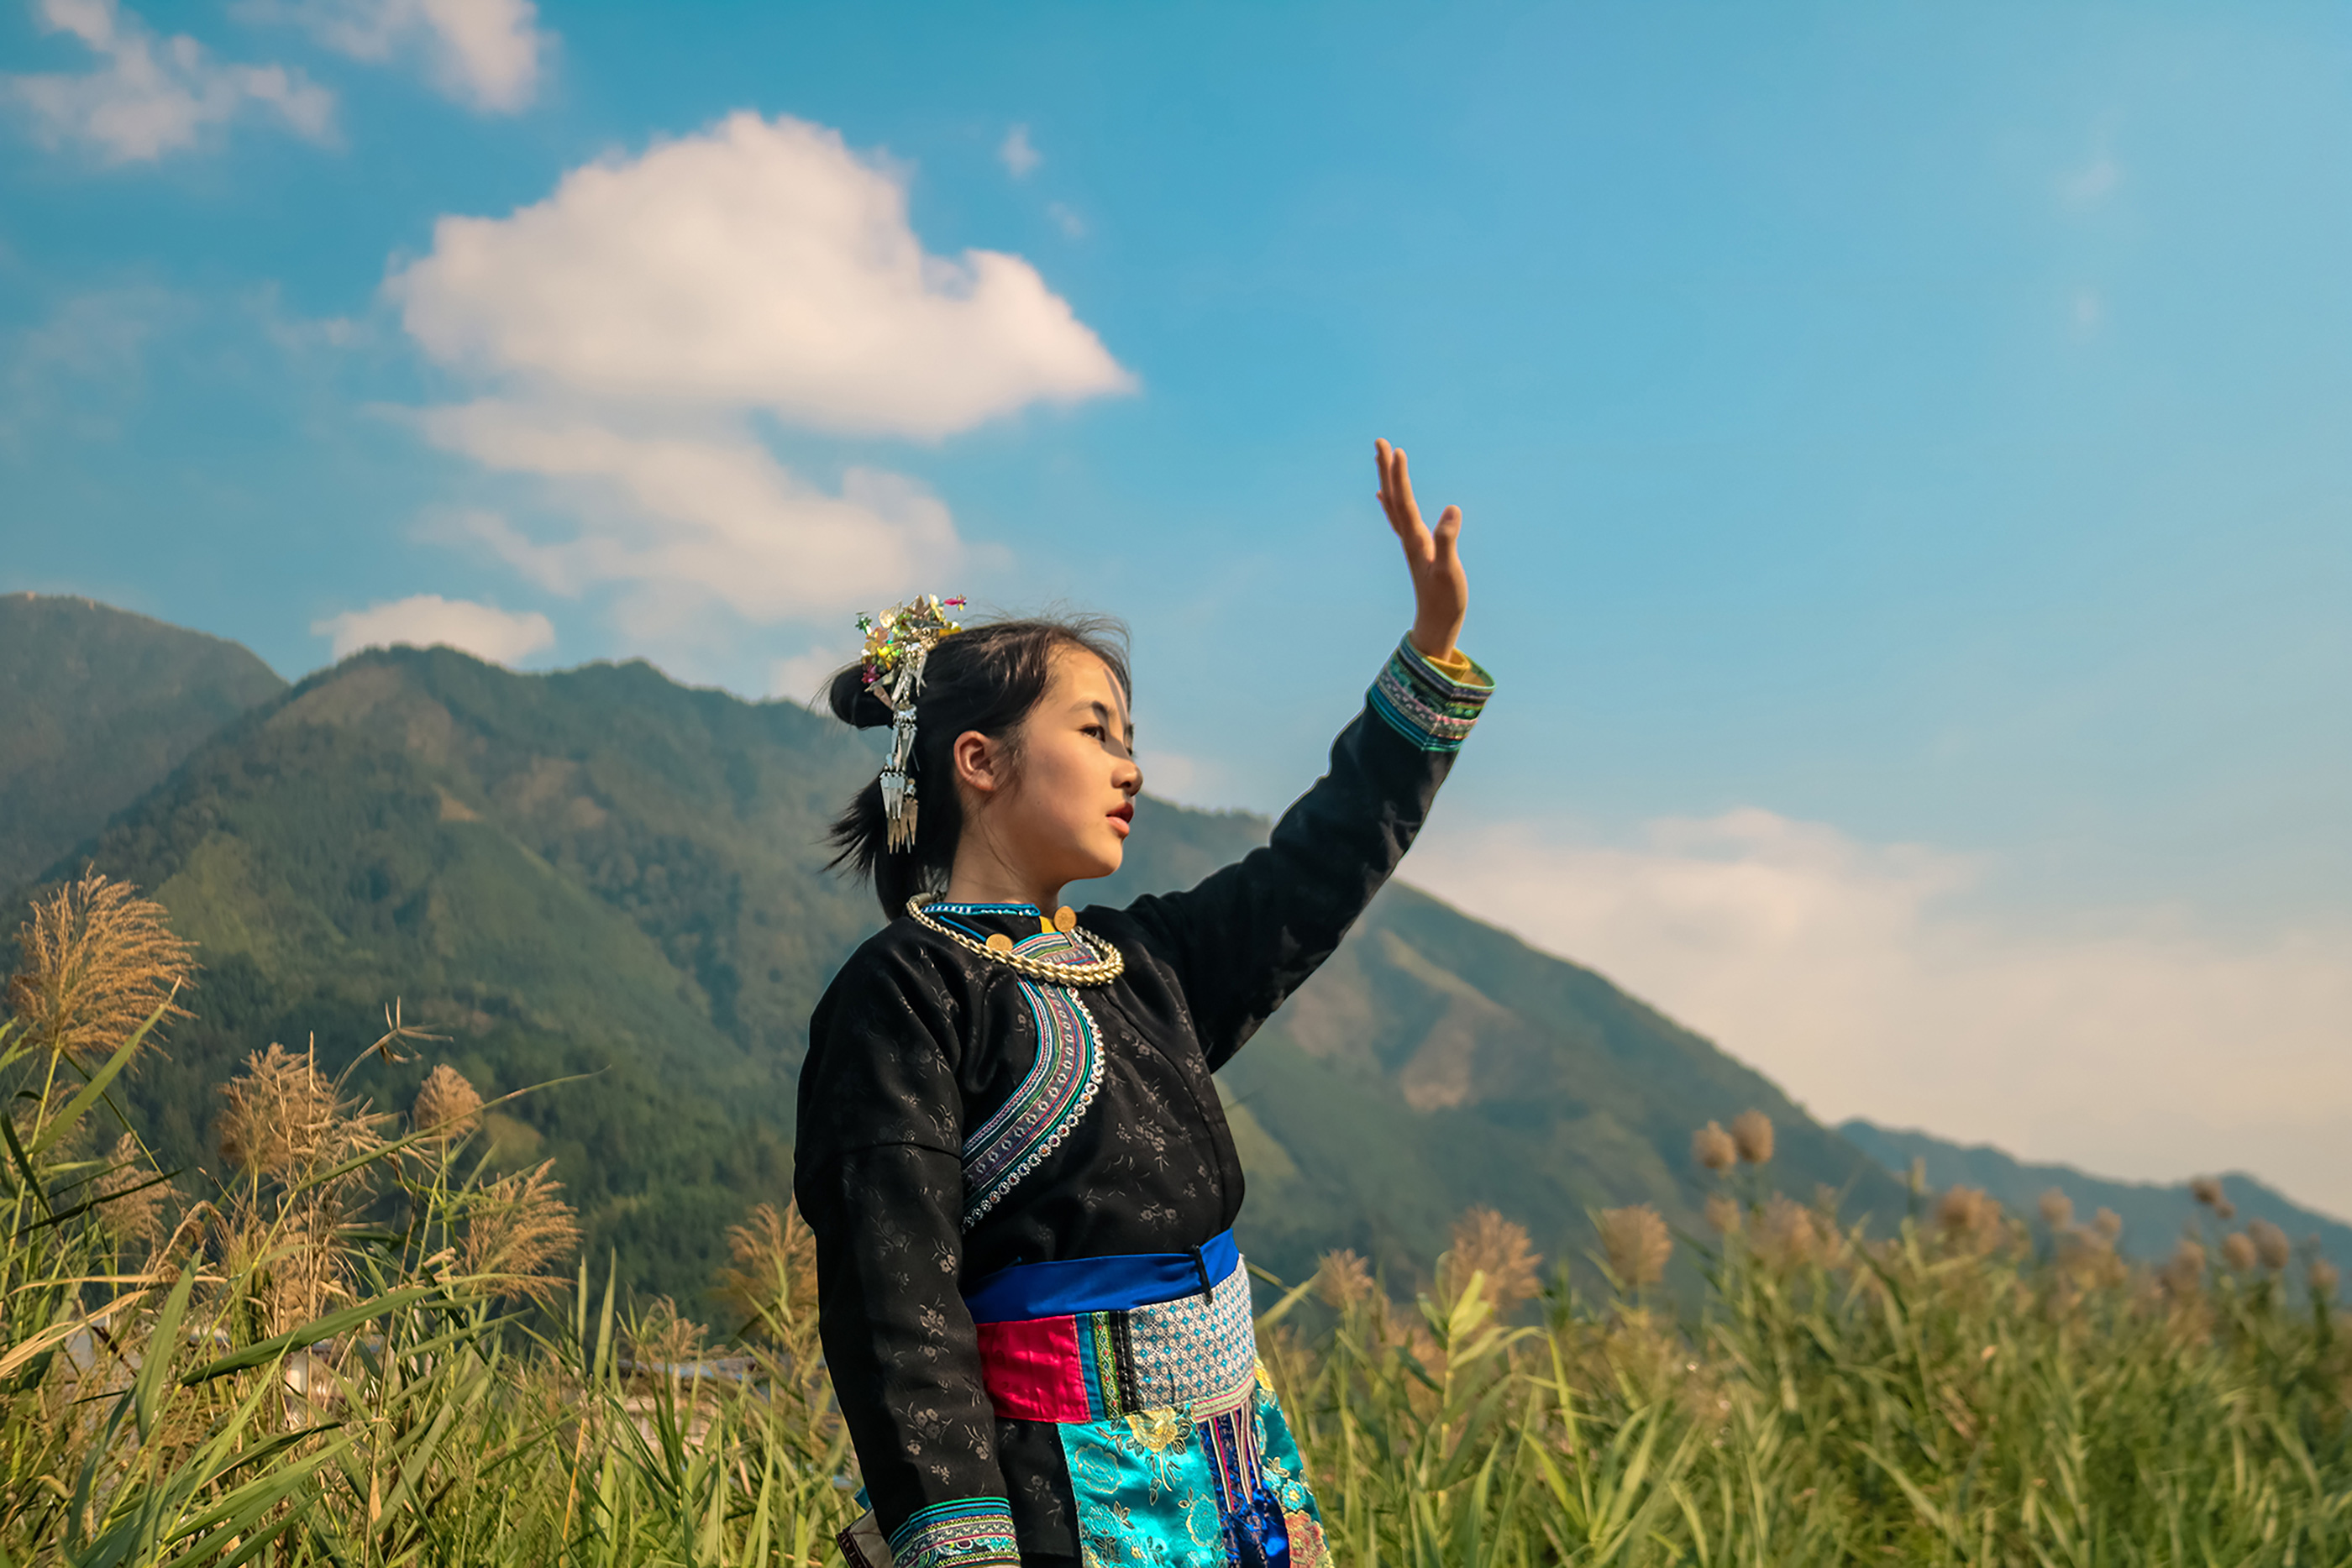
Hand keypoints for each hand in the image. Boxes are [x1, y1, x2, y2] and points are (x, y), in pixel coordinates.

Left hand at [1375, 438, 1467, 661]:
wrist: (1436, 625)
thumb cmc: (1445, 600)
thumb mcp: (1449, 571)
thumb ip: (1448, 540)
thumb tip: (1450, 509)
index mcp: (1416, 540)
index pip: (1404, 501)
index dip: (1400, 476)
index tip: (1396, 450)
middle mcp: (1408, 538)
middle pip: (1393, 497)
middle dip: (1386, 469)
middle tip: (1379, 441)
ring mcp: (1410, 544)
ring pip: (1394, 505)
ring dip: (1387, 480)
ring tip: (1381, 458)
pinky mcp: (1415, 550)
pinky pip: (1398, 519)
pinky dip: (1390, 503)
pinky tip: (1383, 496)